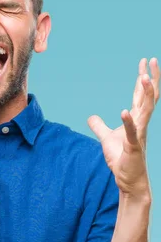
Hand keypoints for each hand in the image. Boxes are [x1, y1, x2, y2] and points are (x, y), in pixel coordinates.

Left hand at [88, 58, 159, 199]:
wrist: (128, 180)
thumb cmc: (122, 159)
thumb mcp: (106, 138)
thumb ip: (99, 126)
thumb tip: (91, 117)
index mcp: (136, 120)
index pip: (141, 95)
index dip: (142, 79)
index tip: (145, 62)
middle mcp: (141, 124)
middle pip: (148, 97)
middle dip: (151, 79)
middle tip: (151, 61)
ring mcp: (139, 135)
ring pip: (145, 110)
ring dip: (145, 94)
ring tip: (144, 78)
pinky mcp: (134, 147)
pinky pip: (131, 132)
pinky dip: (128, 122)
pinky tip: (124, 111)